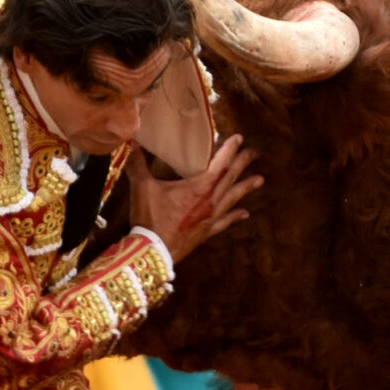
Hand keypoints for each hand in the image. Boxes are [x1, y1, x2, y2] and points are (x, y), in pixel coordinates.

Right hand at [130, 135, 262, 263]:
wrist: (153, 251)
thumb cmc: (150, 218)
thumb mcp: (142, 187)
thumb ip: (137, 163)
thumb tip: (129, 141)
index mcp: (200, 187)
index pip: (220, 163)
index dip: (230, 149)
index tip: (239, 138)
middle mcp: (211, 201)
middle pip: (231, 178)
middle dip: (243, 164)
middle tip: (254, 153)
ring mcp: (211, 217)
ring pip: (233, 199)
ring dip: (246, 187)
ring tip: (260, 179)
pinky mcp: (207, 232)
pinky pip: (226, 222)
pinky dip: (235, 216)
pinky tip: (245, 214)